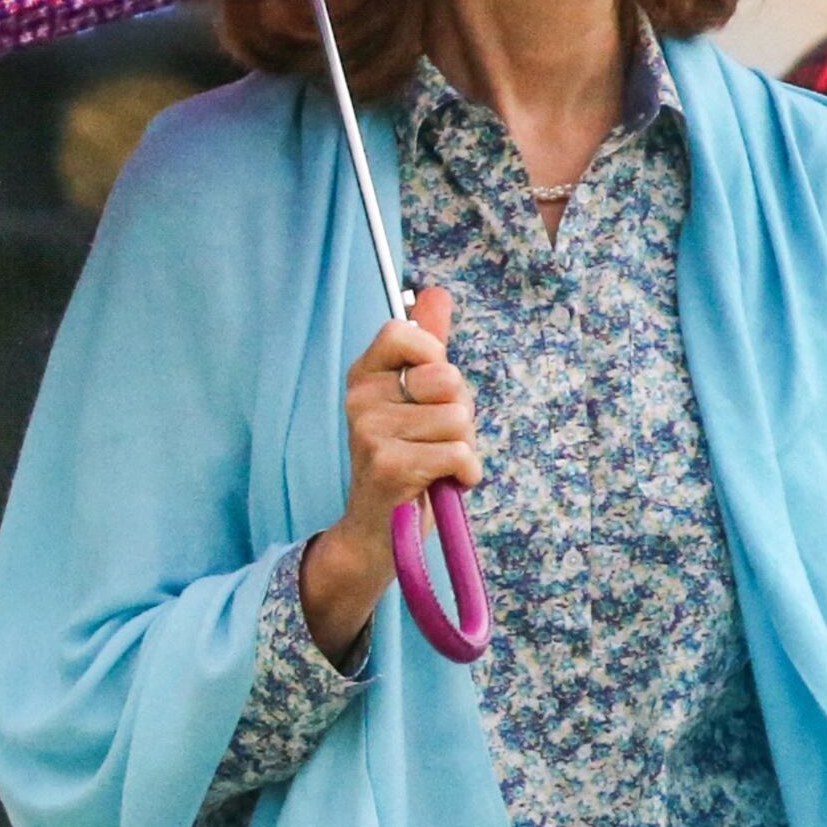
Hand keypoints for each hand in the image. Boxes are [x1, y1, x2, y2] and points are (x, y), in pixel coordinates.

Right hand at [300, 288, 476, 660]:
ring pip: (457, 419)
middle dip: (460, 411)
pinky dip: (467, 473)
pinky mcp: (389, 467)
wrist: (379, 534)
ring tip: (439, 464)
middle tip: (438, 437)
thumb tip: (435, 293)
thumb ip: (426, 346)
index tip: (429, 389)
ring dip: (463, 447)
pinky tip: (447, 485)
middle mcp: (359, 400)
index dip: (433, 356)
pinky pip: (459, 452)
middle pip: (445, 377)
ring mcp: (370, 433)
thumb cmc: (405, 459)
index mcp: (364, 376)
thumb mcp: (415, 400)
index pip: (402, 332)